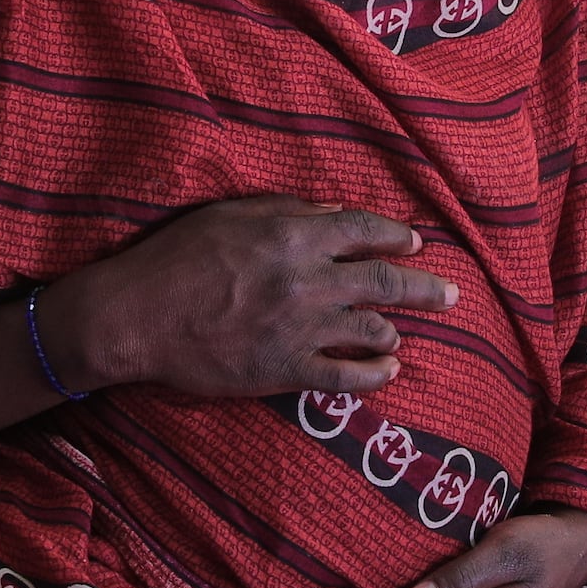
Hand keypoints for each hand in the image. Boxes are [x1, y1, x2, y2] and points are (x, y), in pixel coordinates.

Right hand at [48, 197, 456, 398]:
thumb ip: (286, 211)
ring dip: (395, 330)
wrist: (135, 317)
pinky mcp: (286, 370)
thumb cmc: (175, 258)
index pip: (364, 232)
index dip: (397, 238)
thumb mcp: (229, 216)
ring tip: (403, 334)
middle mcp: (307, 279)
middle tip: (451, 294)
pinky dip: (375, 374)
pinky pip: (346, 376)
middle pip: (383, 281)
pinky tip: (389, 371)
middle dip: (424, 287)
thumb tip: (334, 214)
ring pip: (372, 329)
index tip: (416, 245)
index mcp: (293, 234)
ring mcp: (300, 328)